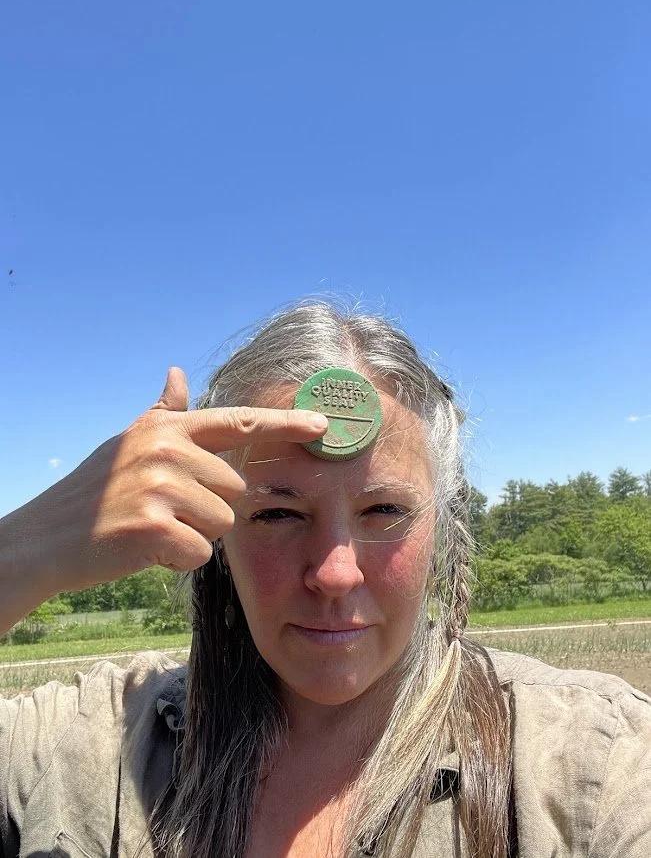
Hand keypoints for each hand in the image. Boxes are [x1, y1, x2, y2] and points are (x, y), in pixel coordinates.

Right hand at [1, 368, 326, 598]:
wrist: (45, 538)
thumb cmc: (95, 492)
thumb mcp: (128, 444)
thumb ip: (163, 414)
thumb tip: (178, 374)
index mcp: (167, 429)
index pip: (238, 422)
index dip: (285, 424)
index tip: (324, 424)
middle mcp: (167, 449)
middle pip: (234, 489)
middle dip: (206, 507)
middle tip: (161, 510)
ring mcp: (159, 485)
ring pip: (220, 523)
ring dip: (192, 535)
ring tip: (151, 528)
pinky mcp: (153, 526)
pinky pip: (200, 553)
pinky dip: (177, 559)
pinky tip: (145, 549)